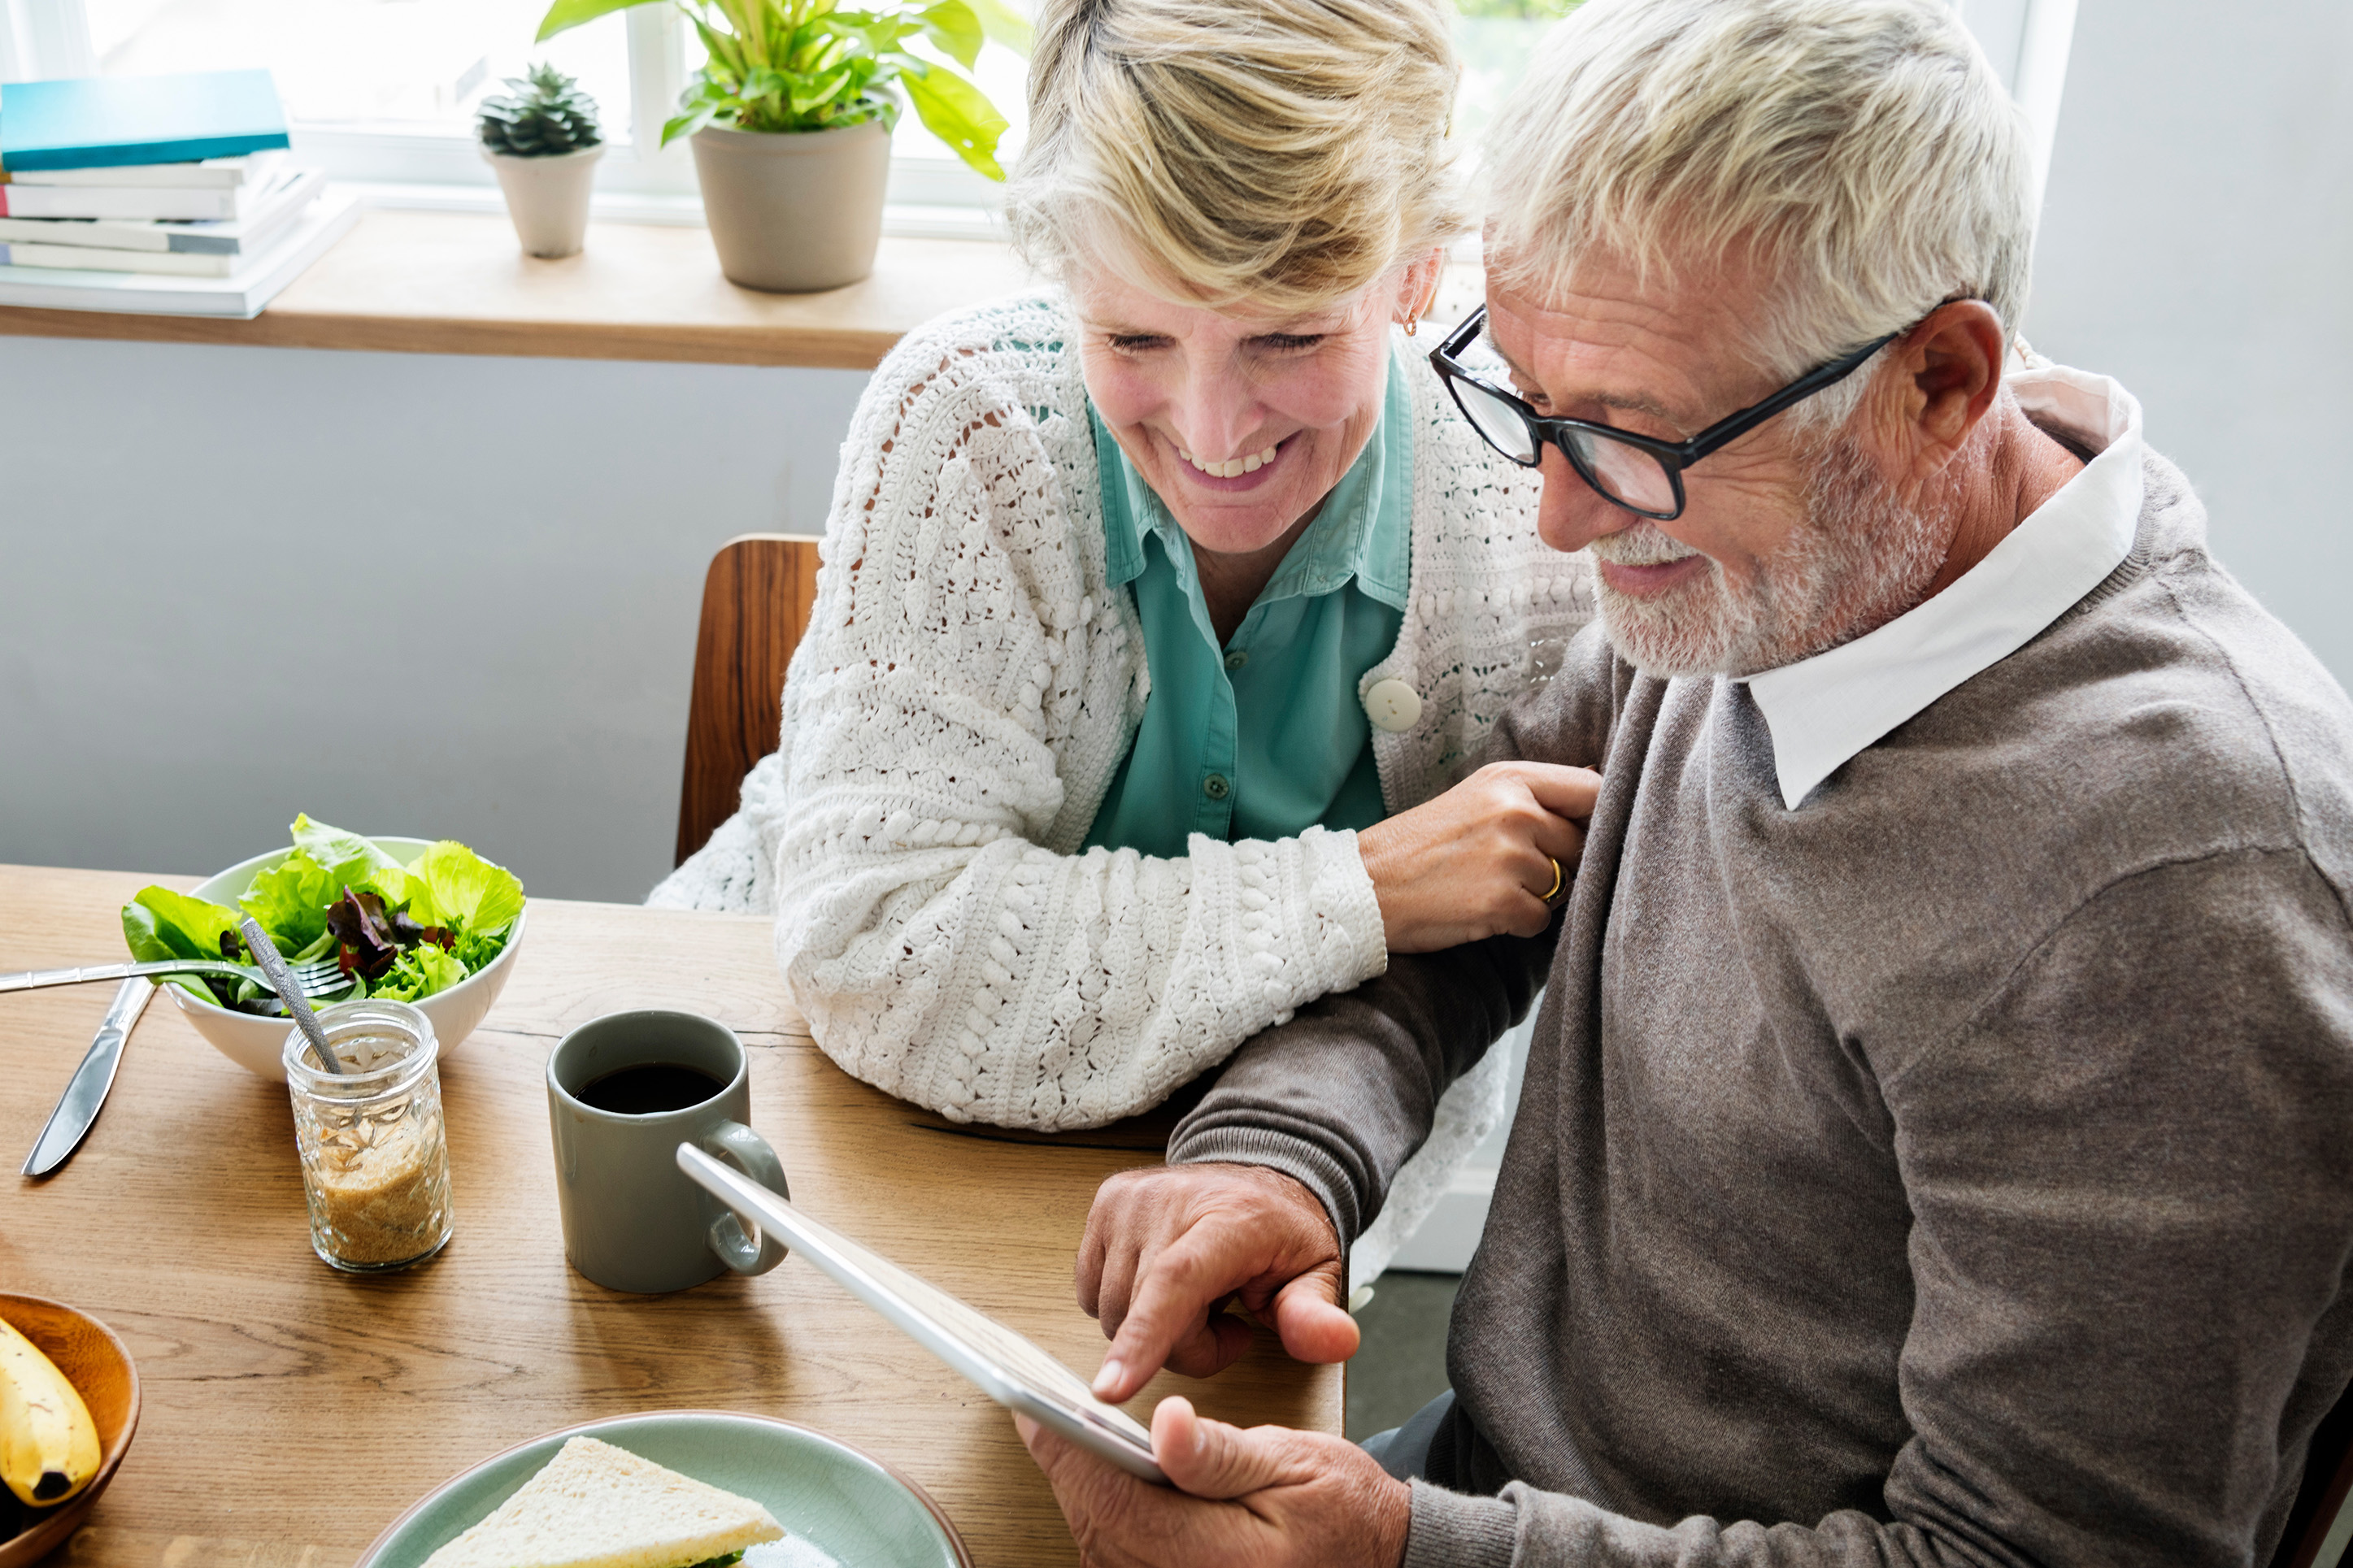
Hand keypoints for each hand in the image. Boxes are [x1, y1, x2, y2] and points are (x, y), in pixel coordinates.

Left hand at [1018, 1397, 1410, 1567]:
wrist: (1377, 1561)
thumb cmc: (1343, 1512)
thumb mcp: (1295, 1465)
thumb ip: (1222, 1453)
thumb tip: (1166, 1426)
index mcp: (1220, 1559)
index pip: (1117, 1503)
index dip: (1070, 1452)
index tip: (1036, 1407)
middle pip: (1096, 1524)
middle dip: (1066, 1464)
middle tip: (1038, 1407)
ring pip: (1098, 1541)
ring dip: (1080, 1488)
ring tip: (1061, 1432)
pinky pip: (1116, 1555)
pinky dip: (1103, 1513)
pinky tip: (1099, 1475)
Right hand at [1078, 1163, 1354, 1402]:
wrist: (1258, 1179)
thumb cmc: (1283, 1232)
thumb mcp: (1318, 1274)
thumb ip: (1316, 1313)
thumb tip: (1336, 1343)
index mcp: (1229, 1217)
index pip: (1176, 1281)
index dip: (1143, 1339)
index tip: (1111, 1391)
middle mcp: (1168, 1200)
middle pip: (1144, 1313)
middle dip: (1183, 1347)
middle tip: (1227, 1325)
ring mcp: (1129, 1201)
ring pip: (1112, 1312)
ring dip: (1151, 1331)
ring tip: (1198, 1300)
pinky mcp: (1103, 1206)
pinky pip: (1092, 1293)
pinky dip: (1125, 1308)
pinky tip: (1164, 1287)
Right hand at [1357, 761, 1599, 950]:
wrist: (1366, 885)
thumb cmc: (1421, 844)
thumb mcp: (1477, 796)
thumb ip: (1534, 794)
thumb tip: (1597, 782)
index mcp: (1510, 779)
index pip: (1592, 791)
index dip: (1599, 816)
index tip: (1587, 832)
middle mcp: (1514, 811)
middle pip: (1581, 845)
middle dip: (1559, 863)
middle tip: (1510, 868)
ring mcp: (1508, 857)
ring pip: (1562, 886)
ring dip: (1533, 895)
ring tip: (1485, 886)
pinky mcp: (1501, 902)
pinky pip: (1541, 919)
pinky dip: (1517, 923)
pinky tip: (1481, 909)